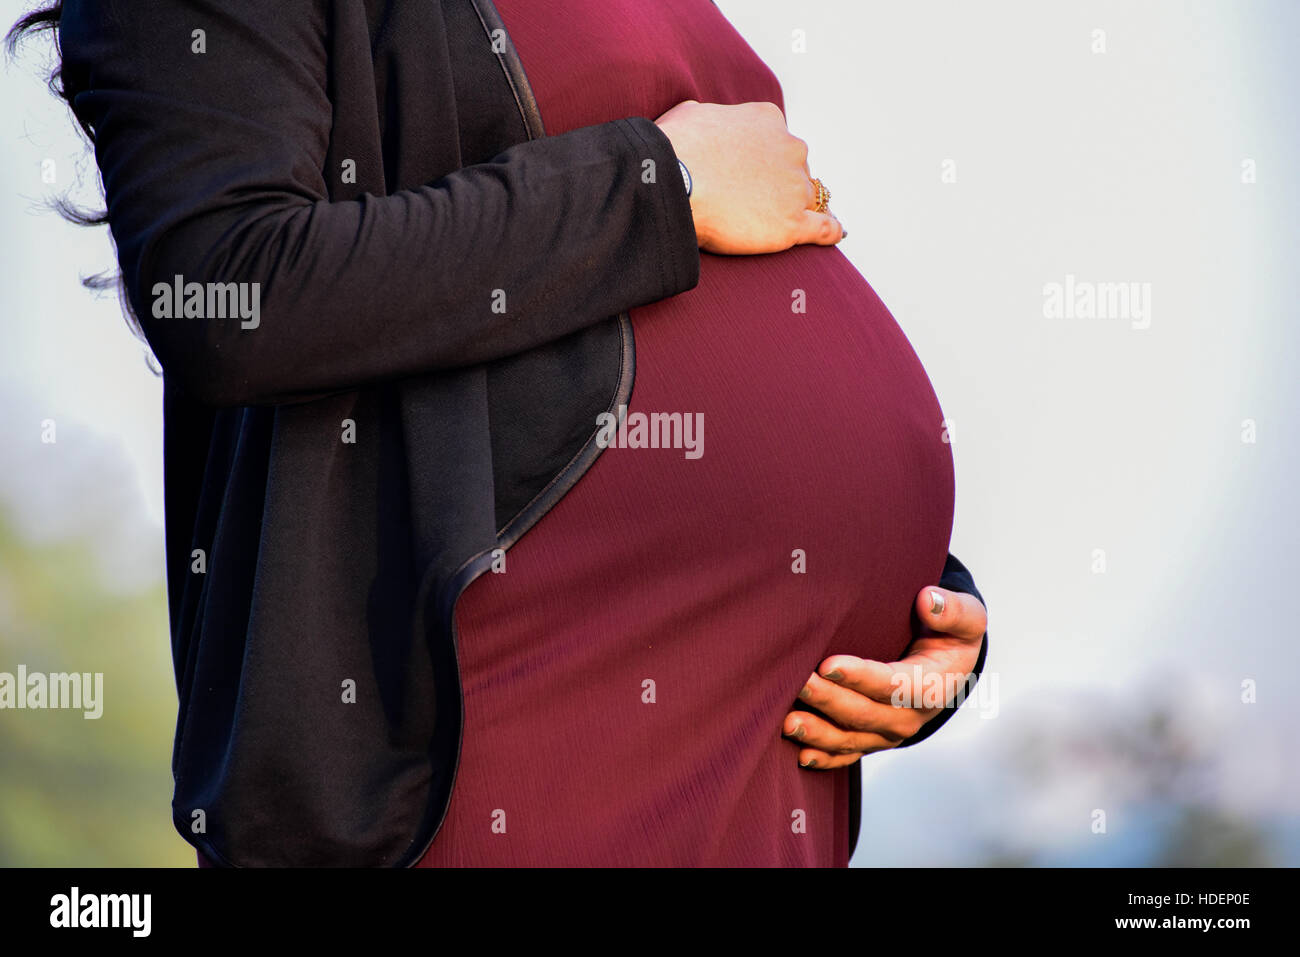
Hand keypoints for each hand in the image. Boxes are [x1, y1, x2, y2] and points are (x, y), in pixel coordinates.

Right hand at [653, 99, 844, 253]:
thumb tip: (704, 121)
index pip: (778, 142)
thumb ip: (710, 117)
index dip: (765, 160)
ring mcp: (795, 187)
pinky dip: (830, 231)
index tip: (751, 174)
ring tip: (780, 223)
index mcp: (769, 120)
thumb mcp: (691, 114)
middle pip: (796, 170)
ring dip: (798, 208)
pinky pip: (825, 228)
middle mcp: (791, 149)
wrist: (672, 183)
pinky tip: (834, 234)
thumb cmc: (672, 149)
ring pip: (808, 198)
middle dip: (780, 184)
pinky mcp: (793, 223)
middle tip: (754, 202)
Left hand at [781, 585, 987, 768]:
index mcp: (932, 687)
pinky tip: (801, 754)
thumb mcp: (967, 619)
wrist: (950, 668)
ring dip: (818, 733)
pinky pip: (848, 755)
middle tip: (796, 683)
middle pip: (865, 713)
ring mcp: (889, 733)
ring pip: (851, 738)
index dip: (861, 677)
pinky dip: (825, 757)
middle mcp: (910, 717)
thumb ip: (953, 611)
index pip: (893, 685)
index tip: (827, 663)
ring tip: (787, 722)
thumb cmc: (951, 638)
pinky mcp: (873, 740)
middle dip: (828, 700)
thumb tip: (927, 600)